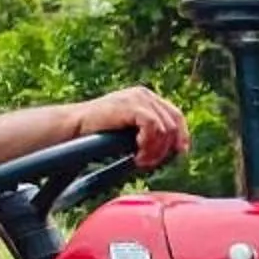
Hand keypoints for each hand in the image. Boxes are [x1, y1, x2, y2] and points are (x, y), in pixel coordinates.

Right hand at [72, 86, 187, 168]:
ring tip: (140, 160)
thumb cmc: (101, 134)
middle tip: (148, 163)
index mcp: (147, 98)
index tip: (178, 155)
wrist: (75, 127)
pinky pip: (154, 127)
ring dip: (155, 151)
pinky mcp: (131, 105)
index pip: (177, 116)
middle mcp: (145, 94)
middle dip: (165, 149)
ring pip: (166, 129)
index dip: (182, 137)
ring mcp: (138, 98)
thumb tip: (177, 151)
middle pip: (175, 125)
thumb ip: (152, 135)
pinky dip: (149, 144)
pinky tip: (137, 154)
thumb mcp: (132, 133)